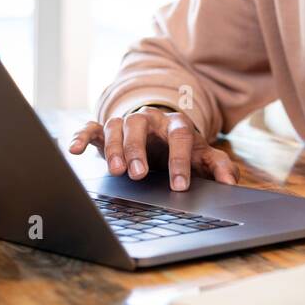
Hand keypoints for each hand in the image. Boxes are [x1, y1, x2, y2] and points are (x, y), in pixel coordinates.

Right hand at [67, 107, 238, 191]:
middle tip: (138, 174)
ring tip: (116, 171)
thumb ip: (219, 166)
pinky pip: (91, 128)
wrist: (159, 133)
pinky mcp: (105, 130)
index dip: (179, 160)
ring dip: (115, 147)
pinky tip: (73, 149)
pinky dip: (81, 136)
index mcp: (176, 124)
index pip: (179, 136)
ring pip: (117, 126)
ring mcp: (126, 123)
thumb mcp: (202, 156)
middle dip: (139, 150)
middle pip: (141, 126)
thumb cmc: (181, 148)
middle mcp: (150, 119)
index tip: (179, 185)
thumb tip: (231, 183)